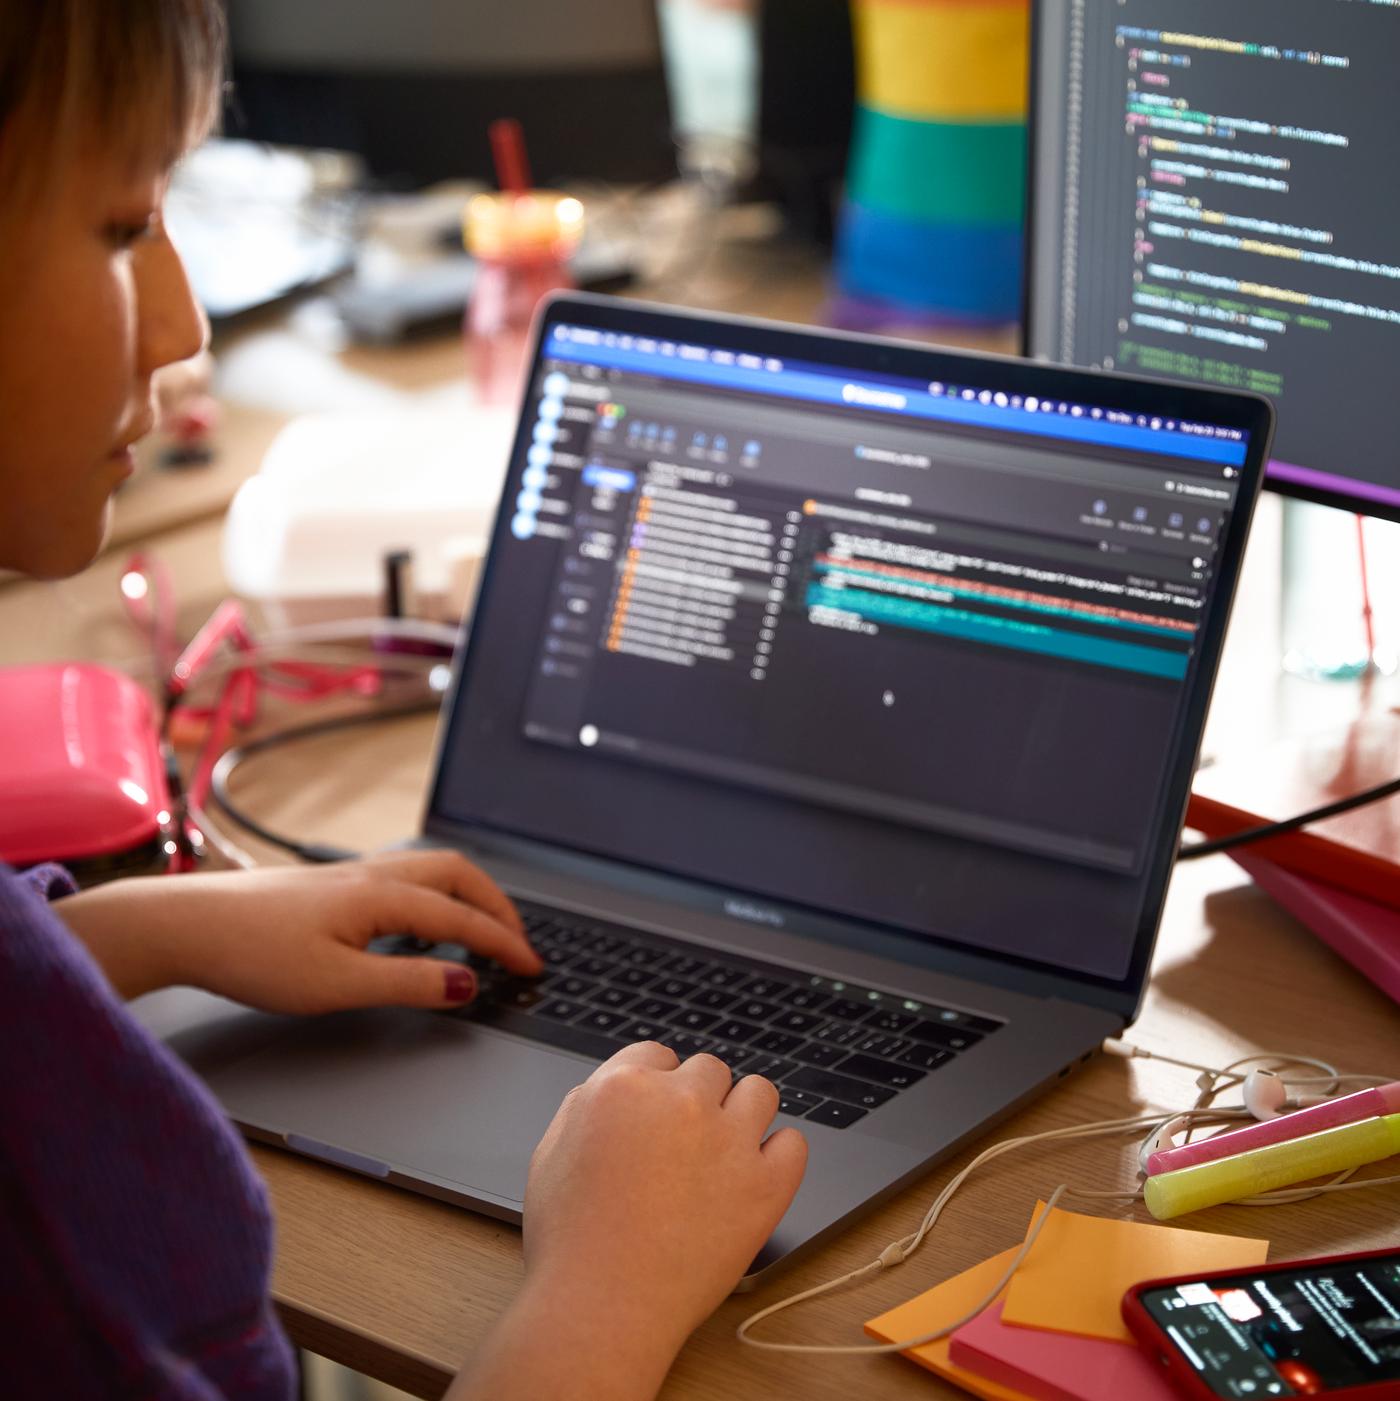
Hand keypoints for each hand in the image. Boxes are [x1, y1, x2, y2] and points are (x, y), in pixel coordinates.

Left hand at [56, 849, 539, 1010]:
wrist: (184, 925)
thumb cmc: (253, 955)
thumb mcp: (338, 986)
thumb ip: (409, 984)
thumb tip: (467, 984)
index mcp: (384, 897)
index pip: (464, 919)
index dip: (504, 945)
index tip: (533, 968)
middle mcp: (374, 876)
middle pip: (458, 875)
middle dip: (497, 907)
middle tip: (518, 944)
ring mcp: (351, 875)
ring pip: (431, 871)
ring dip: (467, 897)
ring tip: (480, 932)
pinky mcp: (330, 886)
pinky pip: (404, 878)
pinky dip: (435, 896)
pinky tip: (418, 928)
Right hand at [449, 1042, 807, 1400]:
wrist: (600, 1310)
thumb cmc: (569, 1243)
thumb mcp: (551, 1153)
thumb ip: (587, 1105)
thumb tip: (620, 1089)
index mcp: (624, 1086)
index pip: (658, 1055)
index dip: (657, 1088)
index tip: (658, 1118)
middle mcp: (680, 1101)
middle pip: (709, 1070)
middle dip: (698, 1101)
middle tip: (686, 1147)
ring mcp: (728, 1141)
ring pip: (760, 1092)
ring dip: (744, 1114)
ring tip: (727, 1152)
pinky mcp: (765, 1185)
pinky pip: (793, 1144)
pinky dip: (778, 1157)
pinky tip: (755, 1176)